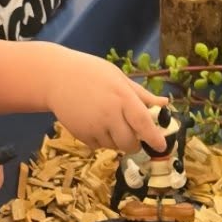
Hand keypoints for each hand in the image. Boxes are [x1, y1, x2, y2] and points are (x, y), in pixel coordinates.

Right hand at [43, 46, 170, 151]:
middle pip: (129, 143)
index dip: (154, 138)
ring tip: (108, 122)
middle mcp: (109, 114)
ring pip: (114, 146)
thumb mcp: (119, 78)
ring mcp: (94, 126)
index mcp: (122, 98)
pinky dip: (101, 140)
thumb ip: (142, 95)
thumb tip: (165, 103)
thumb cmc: (92, 74)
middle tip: (133, 137)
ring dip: (116, 141)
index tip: (161, 147)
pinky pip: (98, 146)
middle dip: (134, 144)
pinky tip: (94, 124)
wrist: (56, 77)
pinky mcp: (81, 135)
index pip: (143, 123)